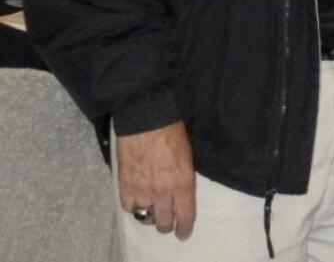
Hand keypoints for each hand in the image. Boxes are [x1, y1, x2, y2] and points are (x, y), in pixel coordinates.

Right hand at [116, 121, 195, 238]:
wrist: (147, 120)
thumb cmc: (172, 132)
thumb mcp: (187, 157)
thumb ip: (183, 178)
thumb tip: (179, 192)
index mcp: (183, 183)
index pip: (185, 215)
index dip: (184, 228)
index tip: (183, 233)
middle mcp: (163, 191)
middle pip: (163, 222)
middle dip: (166, 225)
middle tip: (166, 223)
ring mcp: (142, 190)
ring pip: (144, 217)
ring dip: (148, 215)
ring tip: (150, 211)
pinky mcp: (125, 185)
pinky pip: (128, 206)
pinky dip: (132, 205)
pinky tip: (136, 200)